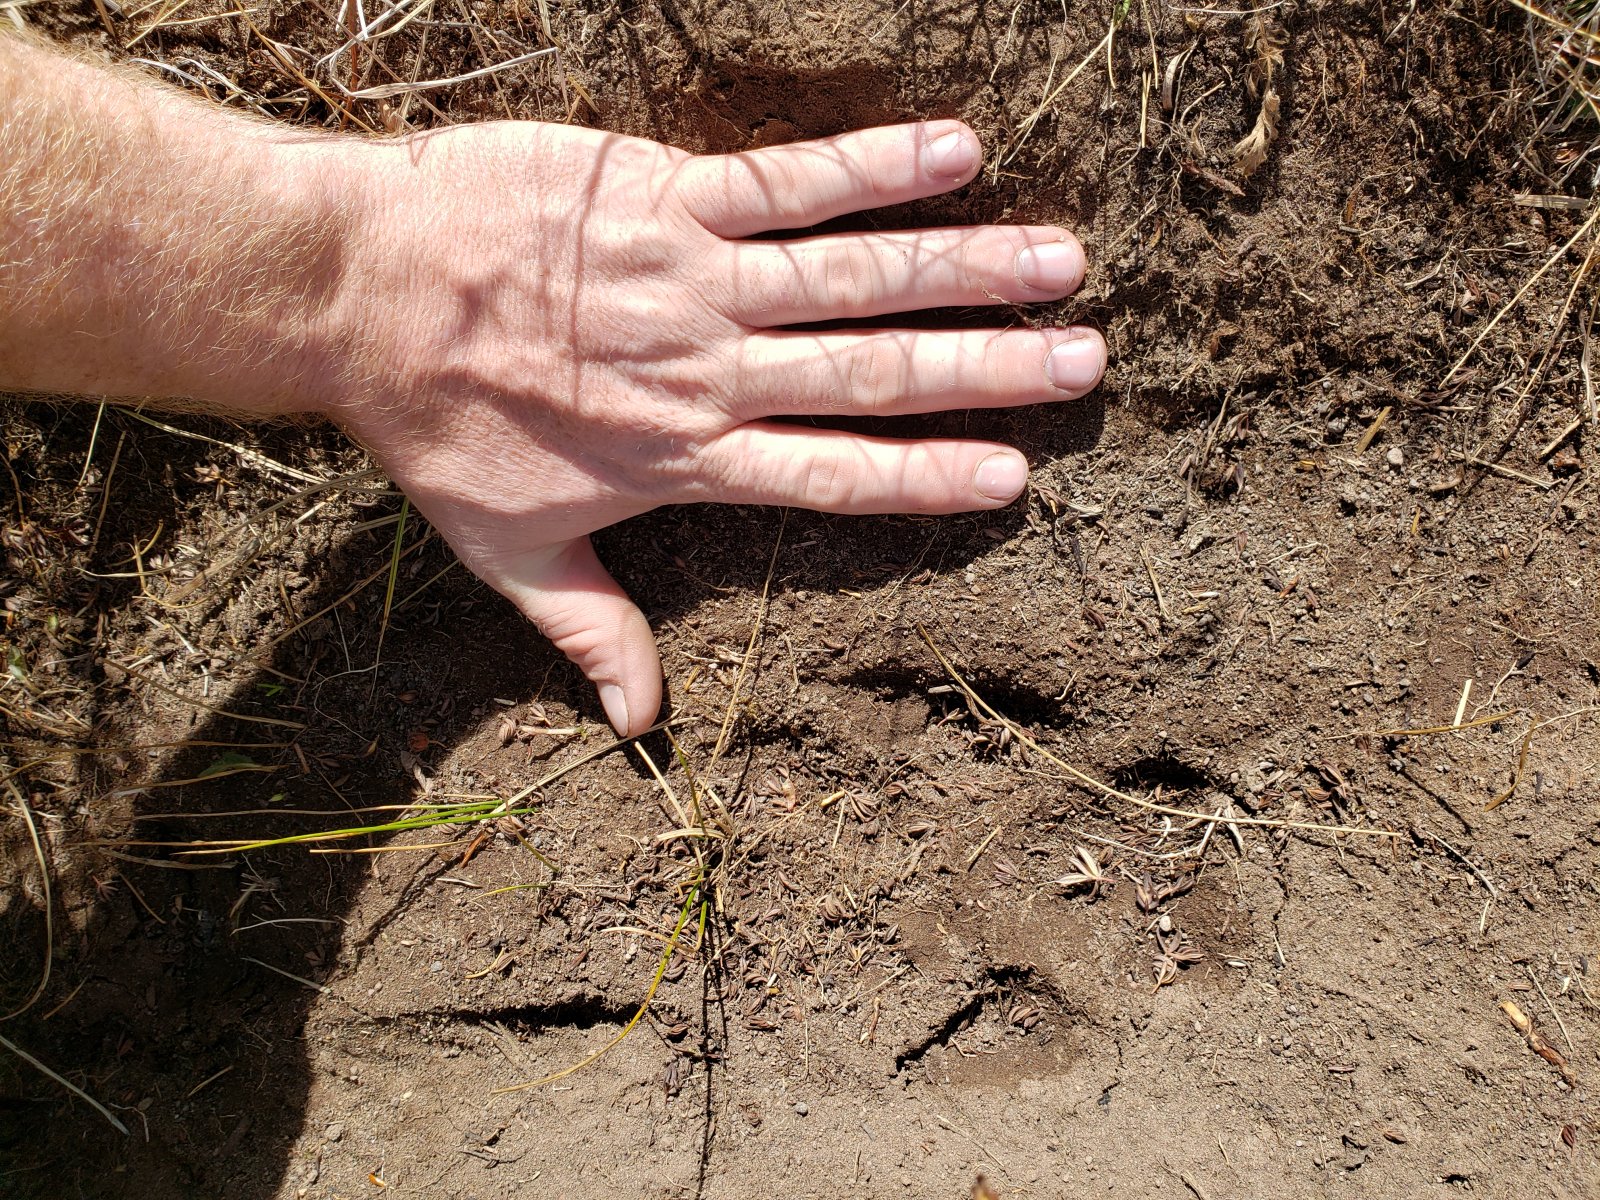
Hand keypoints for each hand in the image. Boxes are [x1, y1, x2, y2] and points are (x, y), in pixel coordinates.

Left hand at [317, 120, 1104, 734]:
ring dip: (964, 270)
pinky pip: (786, 180)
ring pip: (853, 277)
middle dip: (987, 372)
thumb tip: (641, 728)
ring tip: (1062, 266)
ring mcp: (694, 278)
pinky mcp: (664, 192)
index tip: (1012, 476)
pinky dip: (872, 167)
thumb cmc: (433, 427)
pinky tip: (958, 152)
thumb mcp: (510, 553)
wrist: (354, 297)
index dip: (928, 478)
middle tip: (1082, 366)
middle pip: (873, 375)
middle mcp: (712, 371)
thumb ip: (593, 632)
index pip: (836, 475)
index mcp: (689, 458)